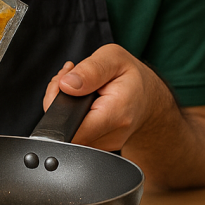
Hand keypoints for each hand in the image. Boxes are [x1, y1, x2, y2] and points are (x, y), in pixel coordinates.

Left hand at [42, 44, 162, 151]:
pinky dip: (70, 117)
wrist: (148, 98)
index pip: (72, 127)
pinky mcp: (98, 146)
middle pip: (65, 129)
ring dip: (62, 109)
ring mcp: (105, 144)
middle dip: (56, 102)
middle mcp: (112, 134)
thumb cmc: (132, 76)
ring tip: (78, 89)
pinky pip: (74, 134)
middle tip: (68, 80)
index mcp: (116, 113)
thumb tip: (66, 85)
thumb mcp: (114, 58)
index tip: (63, 83)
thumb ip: (90, 70)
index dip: (56, 104)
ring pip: (67, 132)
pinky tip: (80, 102)